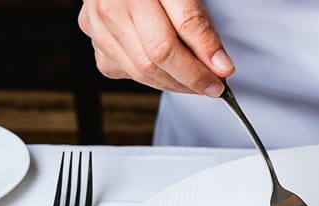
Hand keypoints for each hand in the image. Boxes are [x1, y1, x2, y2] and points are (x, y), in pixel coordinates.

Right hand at [78, 0, 233, 95]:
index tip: (221, 75)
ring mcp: (99, 26)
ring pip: (140, 72)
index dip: (197, 67)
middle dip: (189, 79)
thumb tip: (219, 65)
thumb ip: (198, 25)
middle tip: (212, 84)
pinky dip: (153, 77)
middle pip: (153, 61)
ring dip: (174, 83)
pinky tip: (169, 70)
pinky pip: (127, 72)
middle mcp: (111, 8)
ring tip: (195, 78)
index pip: (167, 44)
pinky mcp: (96, 41)